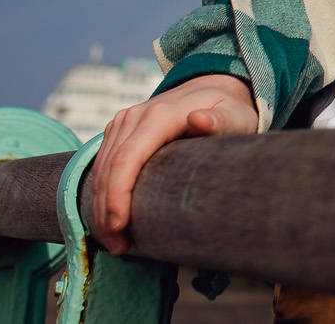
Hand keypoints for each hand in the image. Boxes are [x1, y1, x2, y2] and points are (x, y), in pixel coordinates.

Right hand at [86, 73, 253, 255]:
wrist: (213, 87)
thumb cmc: (230, 109)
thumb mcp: (237, 116)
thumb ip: (222, 121)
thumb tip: (199, 119)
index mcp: (160, 115)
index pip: (127, 159)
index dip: (118, 195)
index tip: (119, 227)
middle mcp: (134, 117)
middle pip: (107, 170)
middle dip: (106, 213)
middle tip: (119, 248)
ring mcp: (121, 123)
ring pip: (97, 172)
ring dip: (99, 209)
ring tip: (115, 243)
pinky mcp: (117, 133)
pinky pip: (99, 167)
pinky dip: (100, 196)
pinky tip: (109, 221)